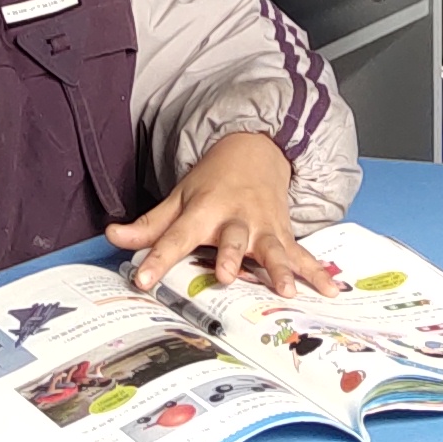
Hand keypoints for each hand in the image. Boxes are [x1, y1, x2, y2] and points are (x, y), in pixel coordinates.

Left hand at [110, 132, 331, 295]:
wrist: (254, 151)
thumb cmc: (212, 182)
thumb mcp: (178, 198)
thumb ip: (149, 224)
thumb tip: (112, 235)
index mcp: (203, 209)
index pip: (175, 236)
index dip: (156, 257)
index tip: (141, 278)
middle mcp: (236, 218)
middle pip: (232, 239)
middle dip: (231, 256)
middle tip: (227, 275)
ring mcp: (264, 226)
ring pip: (272, 248)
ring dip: (280, 268)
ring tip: (286, 290)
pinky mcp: (284, 233)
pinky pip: (302, 255)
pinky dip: (317, 272)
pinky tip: (330, 290)